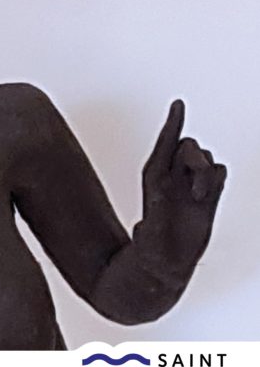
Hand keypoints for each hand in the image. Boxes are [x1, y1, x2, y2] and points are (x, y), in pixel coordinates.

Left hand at [139, 99, 226, 271]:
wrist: (167, 263)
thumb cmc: (153, 247)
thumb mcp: (150, 234)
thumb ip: (154, 222)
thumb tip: (147, 221)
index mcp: (154, 176)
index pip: (165, 142)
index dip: (173, 123)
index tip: (179, 104)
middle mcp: (172, 177)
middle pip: (188, 146)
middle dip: (195, 159)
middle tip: (197, 190)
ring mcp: (190, 184)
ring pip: (204, 158)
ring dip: (206, 173)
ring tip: (200, 198)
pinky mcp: (207, 195)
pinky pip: (219, 171)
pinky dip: (218, 178)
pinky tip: (210, 195)